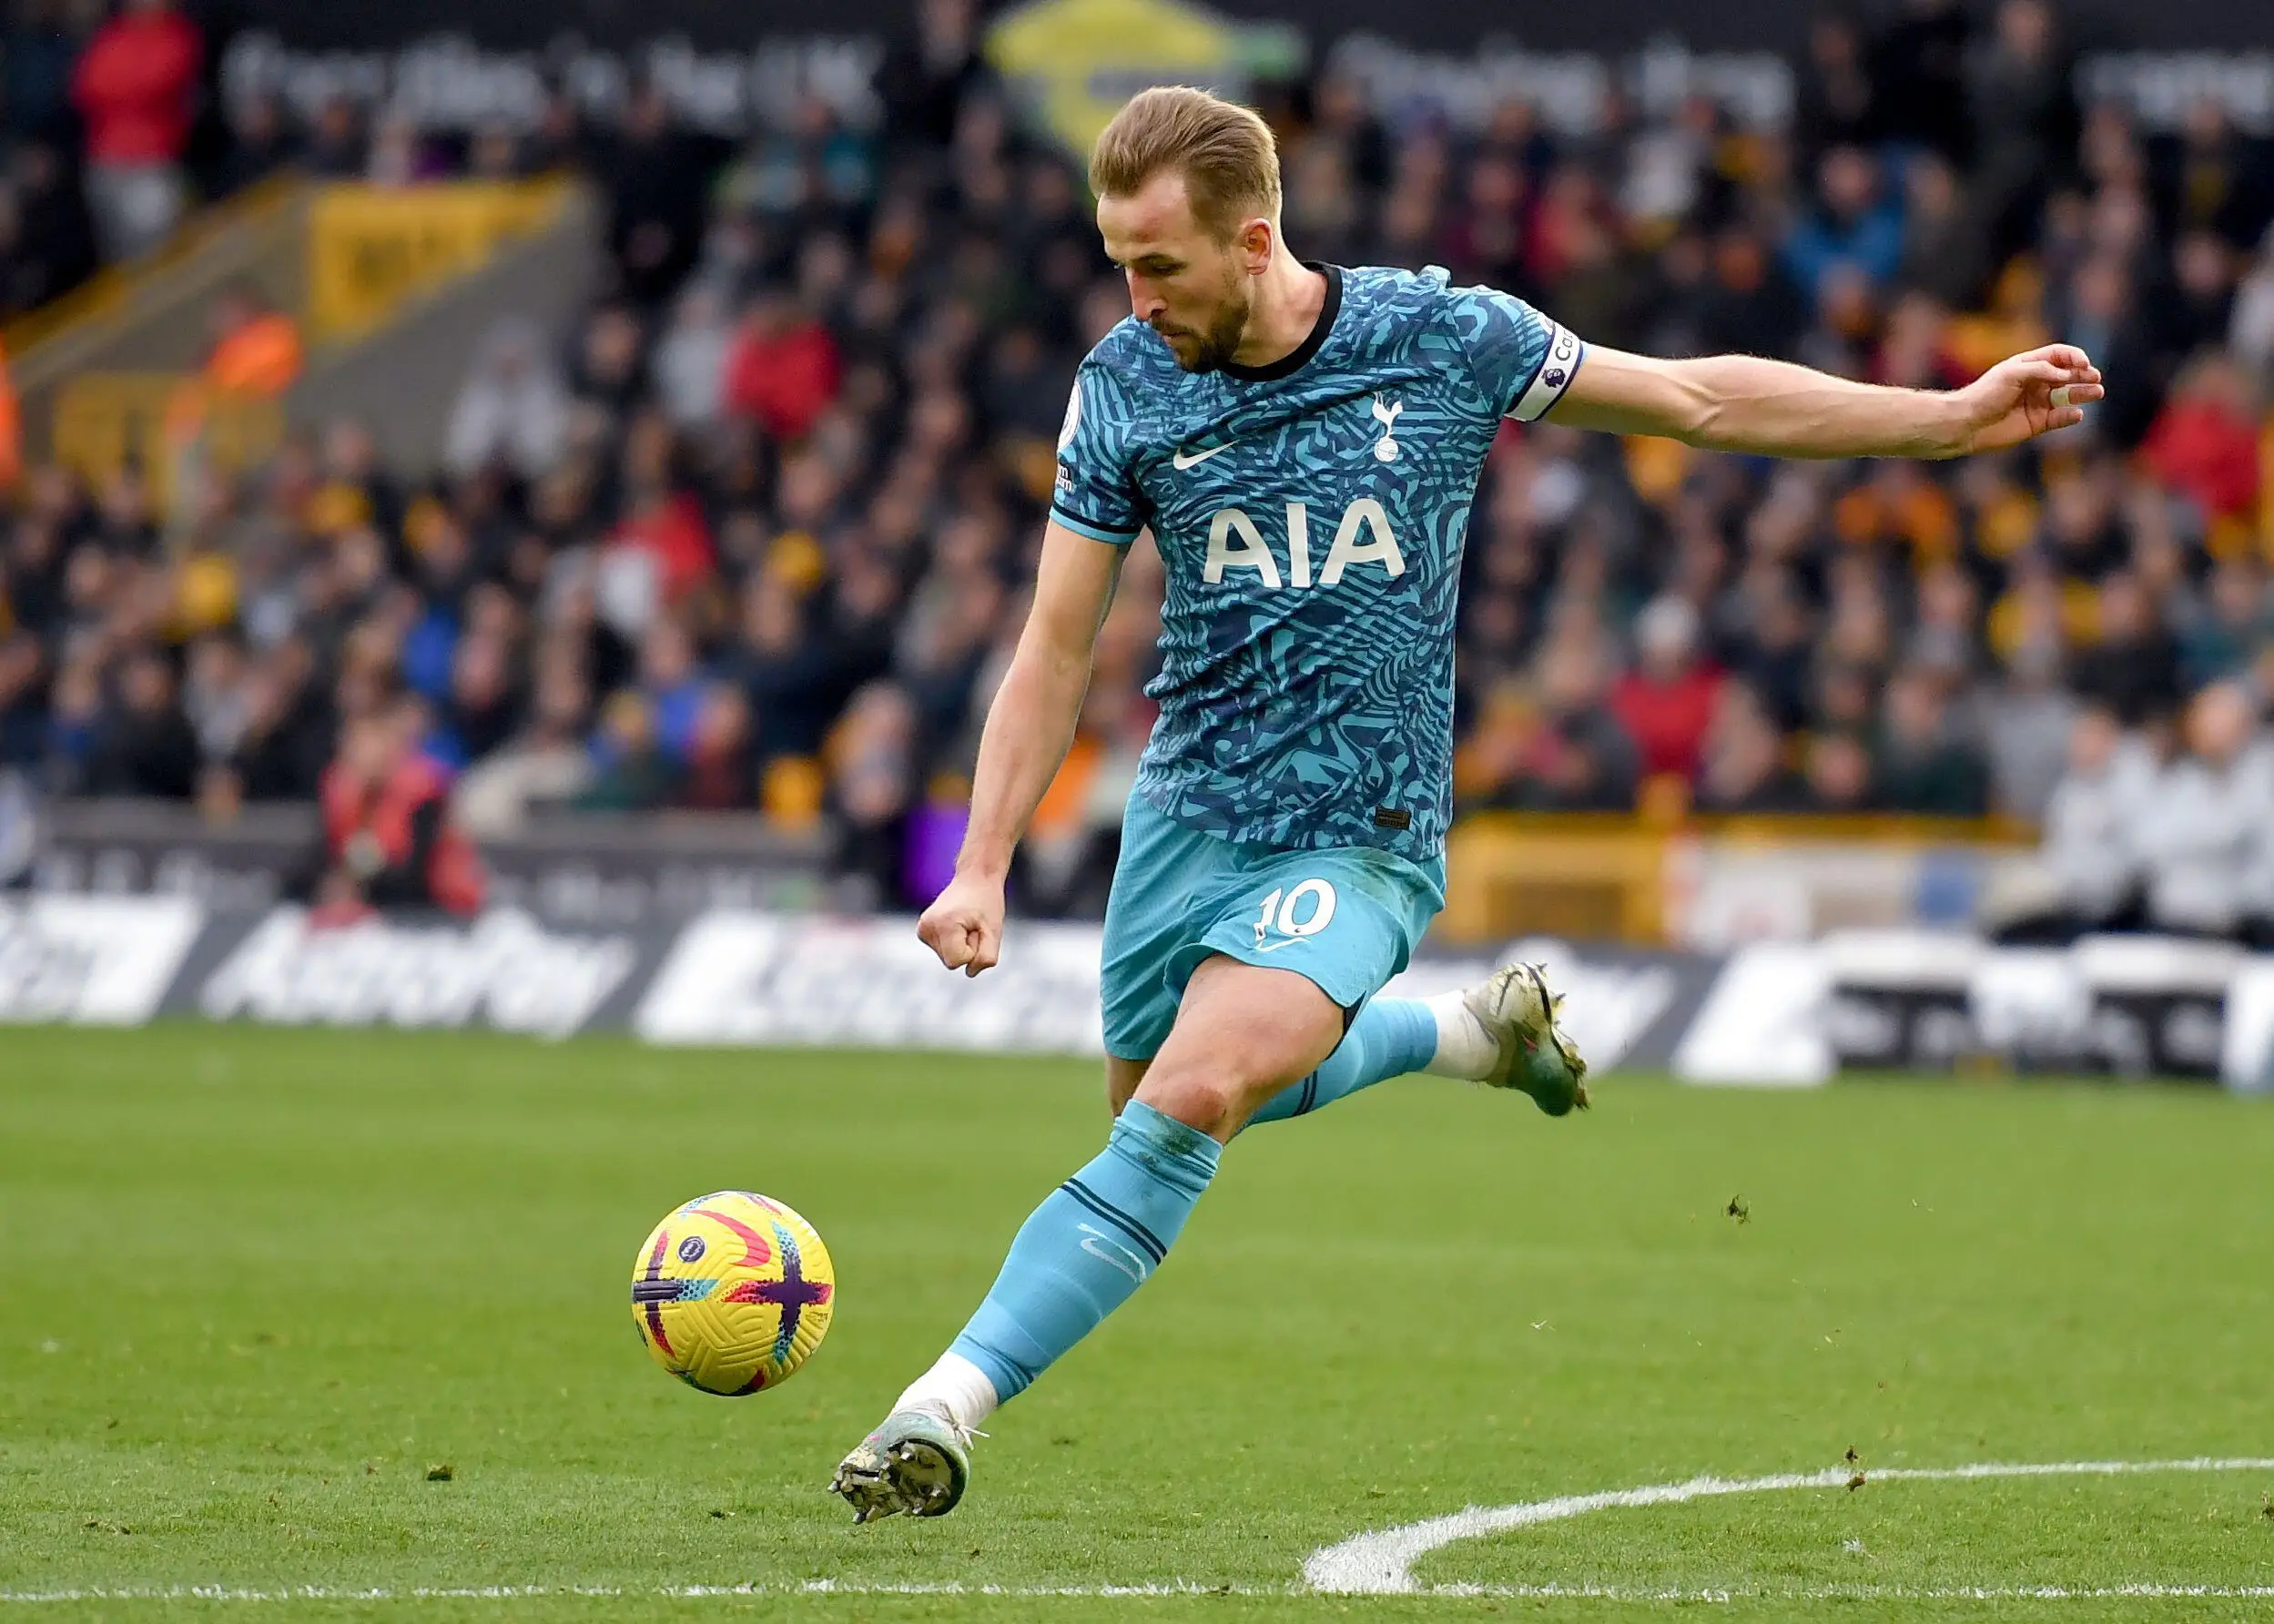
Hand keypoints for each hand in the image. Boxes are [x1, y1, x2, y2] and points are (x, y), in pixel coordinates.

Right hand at [916, 870, 1005, 977]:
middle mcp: (926, 927)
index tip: (977, 928)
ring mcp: (922, 928)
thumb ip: (986, 957)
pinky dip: (954, 942)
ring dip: (961, 944)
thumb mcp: (994, 932)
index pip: (958, 962)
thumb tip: (969, 971)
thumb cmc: (987, 903)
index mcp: (943, 925)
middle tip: (973, 925)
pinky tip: (957, 923)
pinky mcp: (923, 930)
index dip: (973, 949)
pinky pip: (944, 950)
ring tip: (966, 923)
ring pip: (947, 957)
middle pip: (951, 961)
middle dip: (967, 948)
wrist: (976, 877)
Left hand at [1947, 345, 2104, 454]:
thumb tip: (2066, 373)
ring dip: (2083, 393)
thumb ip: (2040, 370)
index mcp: (2028, 366)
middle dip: (2083, 374)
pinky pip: (2060, 418)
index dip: (2074, 357)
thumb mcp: (2012, 374)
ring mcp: (2038, 403)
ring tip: (2097, 392)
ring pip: (2068, 396)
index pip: (2059, 356)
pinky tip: (2076, 413)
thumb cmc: (1985, 394)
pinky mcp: (2037, 423)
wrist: (1967, 424)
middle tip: (2095, 377)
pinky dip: (2070, 416)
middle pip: (2068, 375)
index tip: (2083, 363)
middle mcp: (2036, 383)